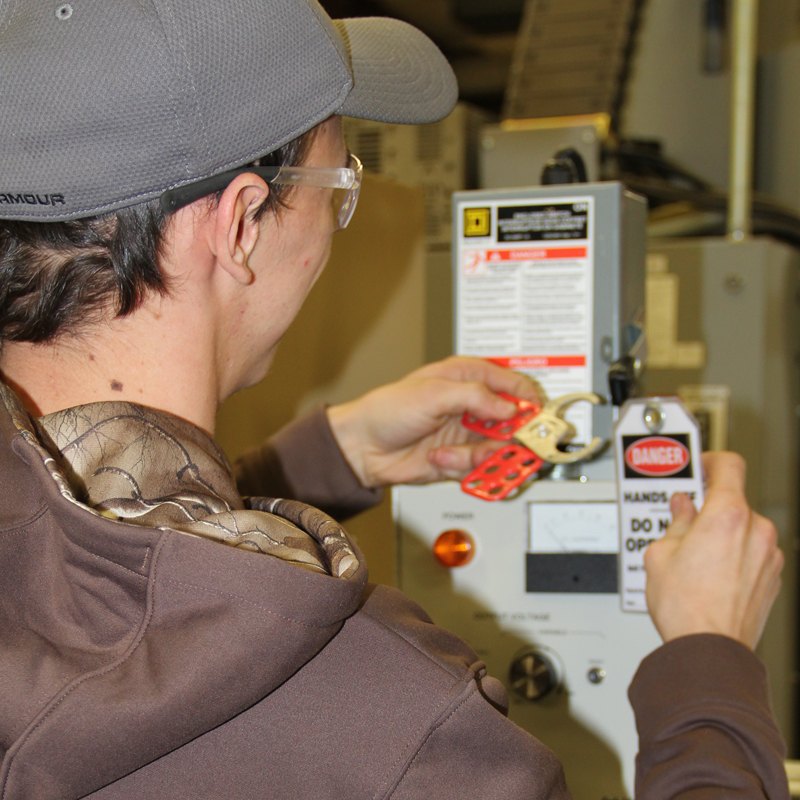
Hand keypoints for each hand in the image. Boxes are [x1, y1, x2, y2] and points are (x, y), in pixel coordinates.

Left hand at [326, 356, 543, 487]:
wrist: (363, 447)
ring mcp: (468, 435)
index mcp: (470, 378)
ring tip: (456, 455)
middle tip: (502, 446)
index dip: (530, 402)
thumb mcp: (433, 393)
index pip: (515, 386)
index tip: (535, 420)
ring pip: (501, 450)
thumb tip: (510, 409)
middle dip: (511, 438)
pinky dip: (464, 469)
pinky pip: (481, 469)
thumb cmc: (388, 410)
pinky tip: (441, 460)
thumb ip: (476, 397)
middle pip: (516, 423)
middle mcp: (473, 406)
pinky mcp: (461, 460)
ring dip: (480, 456)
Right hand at [644, 452, 782, 649]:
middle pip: (734, 501)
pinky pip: (753, 553)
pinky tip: (710, 573)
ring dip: (723, 532)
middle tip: (684, 517)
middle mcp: (756, 531)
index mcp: (727, 515)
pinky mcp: (773, 579)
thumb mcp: (661, 554)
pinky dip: (735, 555)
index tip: (698, 466)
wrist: (709, 650)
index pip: (729, 465)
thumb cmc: (686, 607)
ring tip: (694, 554)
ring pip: (745, 529)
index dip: (711, 460)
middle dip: (709, 507)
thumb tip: (682, 509)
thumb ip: (676, 522)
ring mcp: (769, 557)